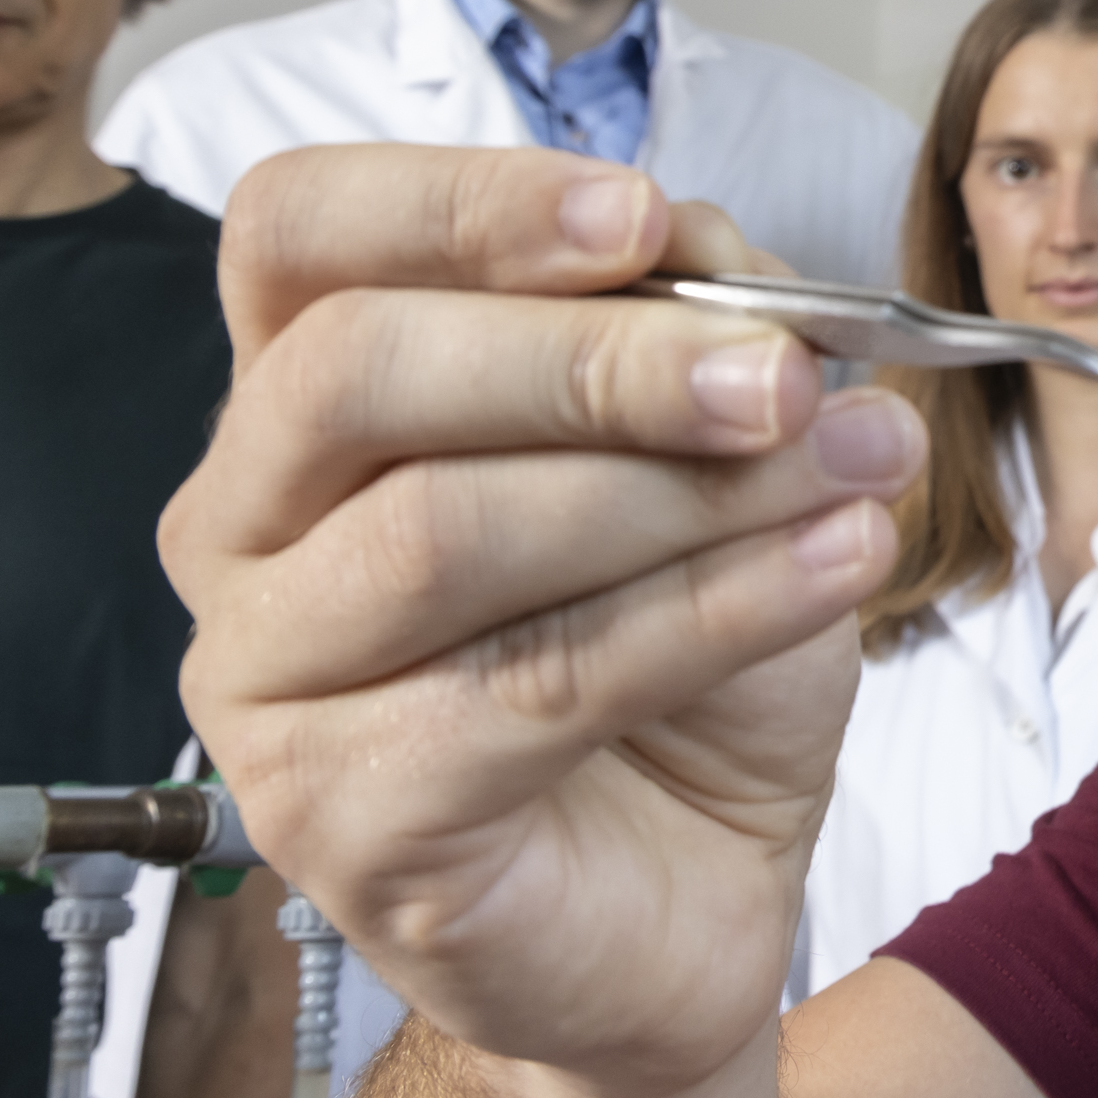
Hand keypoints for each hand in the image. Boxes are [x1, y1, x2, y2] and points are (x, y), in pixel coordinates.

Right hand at [165, 145, 926, 1097]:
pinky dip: (707, 610)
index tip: (639, 214)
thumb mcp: (719, 450)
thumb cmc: (675, 658)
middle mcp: (243, 522)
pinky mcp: (338, 817)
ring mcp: (267, 678)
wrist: (693, 893)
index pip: (299, 231)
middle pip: (359, 371)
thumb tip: (708, 247)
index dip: (460, 204)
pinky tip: (831, 567)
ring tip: (853, 472)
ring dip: (679, 492)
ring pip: (446, 531)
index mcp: (305, 394)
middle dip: (594, 358)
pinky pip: (527, 684)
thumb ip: (695, 329)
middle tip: (784, 374)